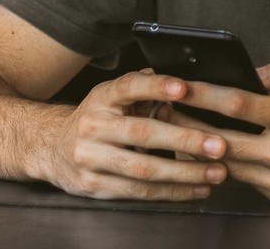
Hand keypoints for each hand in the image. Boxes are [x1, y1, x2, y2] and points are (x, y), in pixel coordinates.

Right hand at [38, 70, 230, 199]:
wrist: (50, 146)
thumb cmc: (98, 117)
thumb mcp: (113, 96)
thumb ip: (145, 87)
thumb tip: (188, 77)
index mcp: (102, 97)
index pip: (129, 86)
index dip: (156, 86)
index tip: (184, 88)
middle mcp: (93, 126)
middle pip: (143, 134)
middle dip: (185, 140)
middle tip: (219, 145)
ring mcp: (91, 158)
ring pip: (144, 169)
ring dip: (185, 173)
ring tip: (217, 172)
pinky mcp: (94, 186)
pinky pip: (138, 192)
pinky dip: (172, 192)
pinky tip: (196, 189)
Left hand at [177, 54, 269, 204]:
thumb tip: (257, 70)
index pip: (238, 104)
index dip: (202, 94)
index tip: (178, 84)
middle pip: (222, 139)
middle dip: (187, 122)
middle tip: (163, 108)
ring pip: (229, 165)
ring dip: (201, 147)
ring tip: (179, 128)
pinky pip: (247, 180)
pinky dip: (228, 164)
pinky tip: (215, 150)